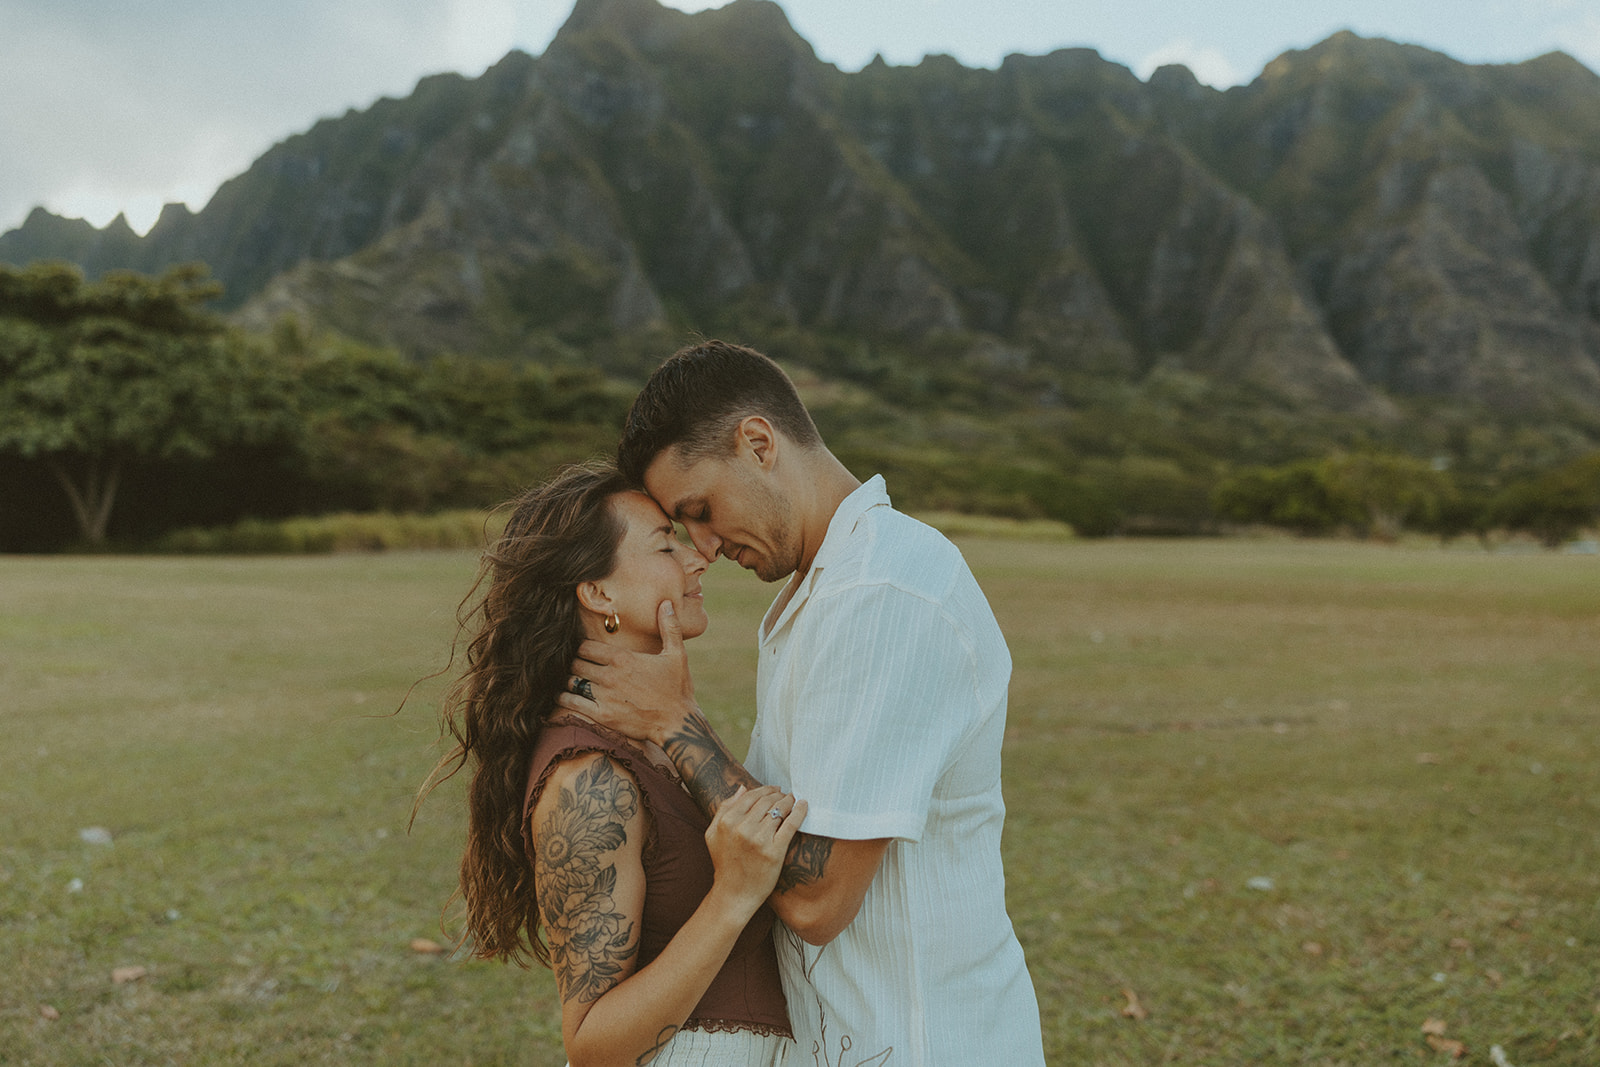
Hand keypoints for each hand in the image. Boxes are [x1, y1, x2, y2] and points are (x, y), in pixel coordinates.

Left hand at [558, 601, 697, 745]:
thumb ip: (669, 627)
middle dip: (575, 663)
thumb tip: (667, 603)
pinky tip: (563, 696)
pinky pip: (572, 703)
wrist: (678, 723)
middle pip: (576, 663)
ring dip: (569, 679)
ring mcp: (604, 696)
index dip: (583, 648)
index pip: (586, 646)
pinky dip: (563, 698)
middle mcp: (610, 675)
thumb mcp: (677, 655)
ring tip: (571, 680)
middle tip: (577, 666)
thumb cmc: (678, 689)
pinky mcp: (602, 716)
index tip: (585, 651)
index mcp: (623, 658)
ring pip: (572, 681)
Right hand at [703, 784, 806, 913]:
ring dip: (788, 801)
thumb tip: (742, 788)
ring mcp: (759, 839)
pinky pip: (791, 824)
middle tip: (785, 796)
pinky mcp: (775, 851)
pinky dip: (799, 812)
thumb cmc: (724, 864)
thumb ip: (724, 808)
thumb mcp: (713, 834)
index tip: (775, 789)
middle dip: (778, 795)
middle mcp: (742, 828)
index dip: (765, 789)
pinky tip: (803, 805)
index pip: (750, 796)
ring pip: (779, 810)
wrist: (734, 894)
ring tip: (793, 801)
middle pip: (766, 801)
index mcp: (727, 821)